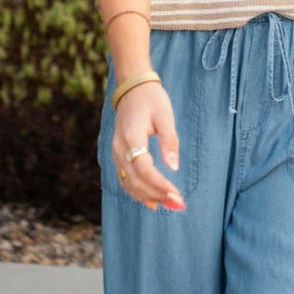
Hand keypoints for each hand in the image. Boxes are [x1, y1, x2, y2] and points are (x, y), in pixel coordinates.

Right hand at [112, 81, 186, 210]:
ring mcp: (115, 152)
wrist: (132, 88)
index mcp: (131, 137)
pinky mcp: (117, 155)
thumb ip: (169, 141)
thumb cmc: (151, 99)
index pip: (144, 169)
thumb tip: (174, 166)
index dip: (159, 185)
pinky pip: (125, 179)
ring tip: (169, 205)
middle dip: (157, 195)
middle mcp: (119, 148)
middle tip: (178, 204)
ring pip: (128, 183)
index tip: (177, 195)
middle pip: (135, 180)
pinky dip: (138, 192)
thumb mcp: (165, 116)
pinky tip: (153, 201)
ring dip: (148, 197)